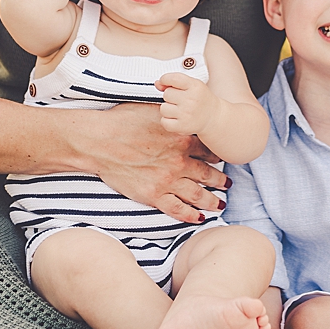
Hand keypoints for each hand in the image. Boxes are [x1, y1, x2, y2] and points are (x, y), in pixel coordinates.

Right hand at [85, 102, 225, 223]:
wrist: (101, 141)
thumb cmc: (123, 122)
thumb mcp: (154, 111)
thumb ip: (172, 117)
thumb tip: (179, 111)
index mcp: (182, 139)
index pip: (208, 150)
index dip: (216, 156)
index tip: (220, 160)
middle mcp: (180, 161)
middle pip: (208, 174)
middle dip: (220, 180)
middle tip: (228, 183)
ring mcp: (168, 180)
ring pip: (197, 194)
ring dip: (212, 200)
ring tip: (220, 204)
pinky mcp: (154, 195)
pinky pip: (177, 209)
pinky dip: (189, 214)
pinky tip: (198, 217)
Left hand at [156, 72, 214, 137]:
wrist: (213, 117)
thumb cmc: (200, 99)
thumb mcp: (192, 85)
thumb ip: (174, 81)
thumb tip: (157, 83)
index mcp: (194, 86)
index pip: (173, 79)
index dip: (165, 79)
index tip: (165, 82)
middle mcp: (191, 100)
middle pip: (166, 94)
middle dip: (170, 97)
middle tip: (181, 100)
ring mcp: (186, 114)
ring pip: (163, 108)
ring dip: (168, 109)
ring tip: (179, 110)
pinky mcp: (182, 126)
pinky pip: (164, 121)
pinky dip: (168, 120)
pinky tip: (177, 118)